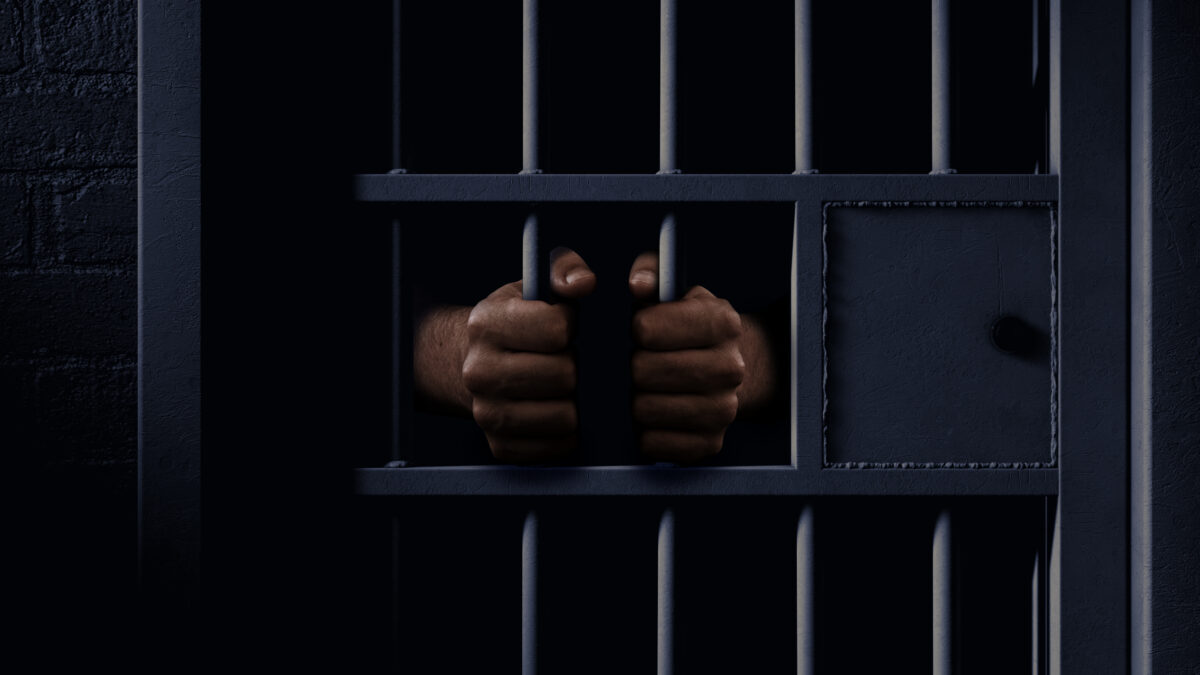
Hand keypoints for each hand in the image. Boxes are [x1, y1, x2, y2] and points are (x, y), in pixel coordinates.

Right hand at [459, 248, 595, 461]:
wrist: (475, 364)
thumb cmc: (519, 320)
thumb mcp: (535, 283)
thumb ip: (564, 270)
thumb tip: (584, 283)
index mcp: (486, 323)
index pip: (556, 328)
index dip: (571, 325)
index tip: (564, 326)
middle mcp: (478, 370)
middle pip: (563, 375)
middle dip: (576, 366)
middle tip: (569, 359)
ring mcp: (486, 412)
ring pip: (563, 417)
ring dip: (576, 401)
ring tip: (567, 386)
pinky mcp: (499, 445)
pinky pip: (555, 448)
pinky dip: (567, 433)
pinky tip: (560, 410)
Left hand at [628, 252, 745, 460]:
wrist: (723, 368)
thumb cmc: (683, 324)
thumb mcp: (671, 288)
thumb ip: (649, 271)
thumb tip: (638, 284)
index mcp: (721, 321)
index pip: (648, 329)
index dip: (634, 330)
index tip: (639, 330)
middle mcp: (731, 367)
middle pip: (645, 372)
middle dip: (630, 366)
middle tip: (635, 363)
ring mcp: (725, 410)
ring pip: (646, 409)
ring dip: (633, 399)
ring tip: (640, 388)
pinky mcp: (711, 443)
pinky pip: (654, 443)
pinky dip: (642, 432)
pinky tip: (648, 415)